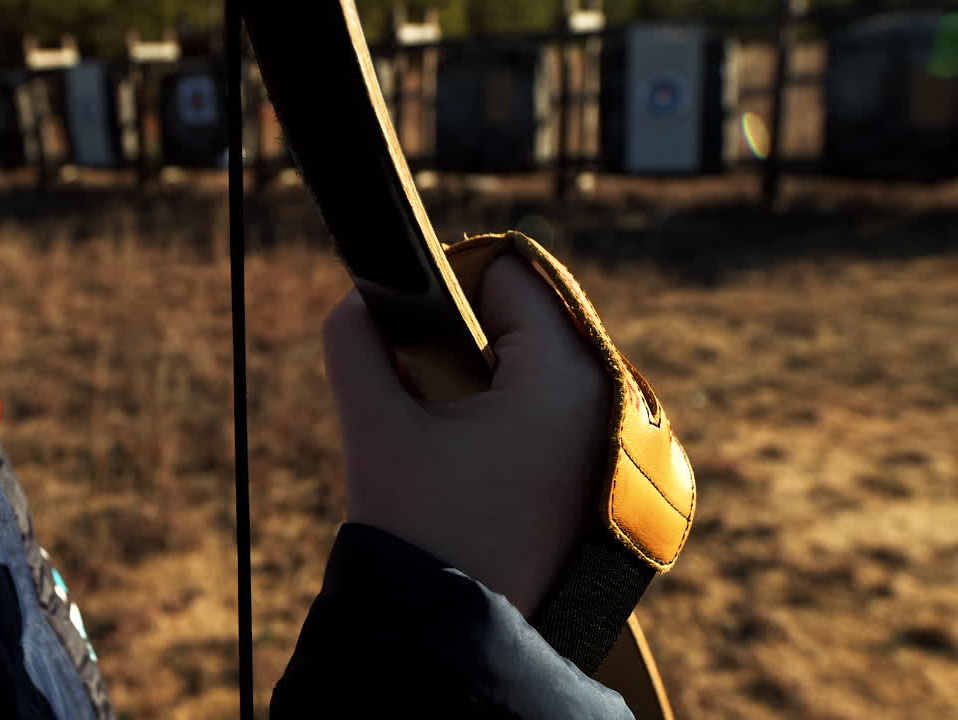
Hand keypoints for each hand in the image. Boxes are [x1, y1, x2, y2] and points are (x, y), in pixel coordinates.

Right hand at [323, 255, 610, 616]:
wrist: (459, 645)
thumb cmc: (421, 532)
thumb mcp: (377, 428)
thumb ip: (354, 345)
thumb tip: (357, 303)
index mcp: (566, 378)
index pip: (509, 278)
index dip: (446, 281)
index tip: (404, 312)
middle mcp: (610, 402)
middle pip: (530, 319)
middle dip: (466, 337)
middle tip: (418, 378)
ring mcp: (616, 445)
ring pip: (544, 365)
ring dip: (487, 375)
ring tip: (440, 420)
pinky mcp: (606, 480)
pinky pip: (559, 411)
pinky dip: (512, 412)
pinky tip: (469, 449)